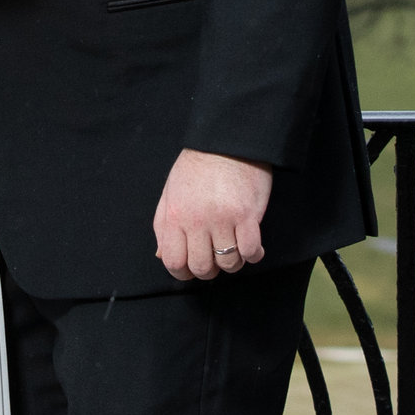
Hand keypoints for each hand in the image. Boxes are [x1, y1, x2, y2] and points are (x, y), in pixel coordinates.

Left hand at [152, 148, 273, 279]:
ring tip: (234, 250)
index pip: (174, 262)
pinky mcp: (247, 215)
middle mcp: (197, 221)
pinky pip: (251, 251)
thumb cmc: (196, 166)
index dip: (183, 273)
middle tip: (214, 260)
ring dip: (232, 263)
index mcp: (175, 216)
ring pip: (228, 263)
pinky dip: (253, 255)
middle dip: (208, 271)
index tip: (191, 269)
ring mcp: (223, 219)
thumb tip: (161, 255)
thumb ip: (163, 226)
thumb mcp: (170, 193)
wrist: (226, 141)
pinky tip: (251, 247)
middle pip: (202, 267)